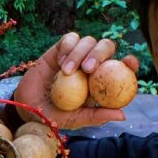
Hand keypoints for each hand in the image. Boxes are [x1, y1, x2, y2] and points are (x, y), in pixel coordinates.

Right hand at [13, 31, 139, 127]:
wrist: (27, 105)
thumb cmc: (53, 116)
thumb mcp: (75, 119)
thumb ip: (96, 116)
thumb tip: (122, 115)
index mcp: (102, 82)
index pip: (122, 68)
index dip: (130, 62)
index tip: (129, 62)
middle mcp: (93, 66)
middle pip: (107, 47)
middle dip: (100, 54)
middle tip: (88, 69)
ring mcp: (78, 55)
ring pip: (89, 41)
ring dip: (79, 54)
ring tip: (66, 72)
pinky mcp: (61, 48)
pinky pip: (71, 38)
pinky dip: (68, 47)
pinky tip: (59, 62)